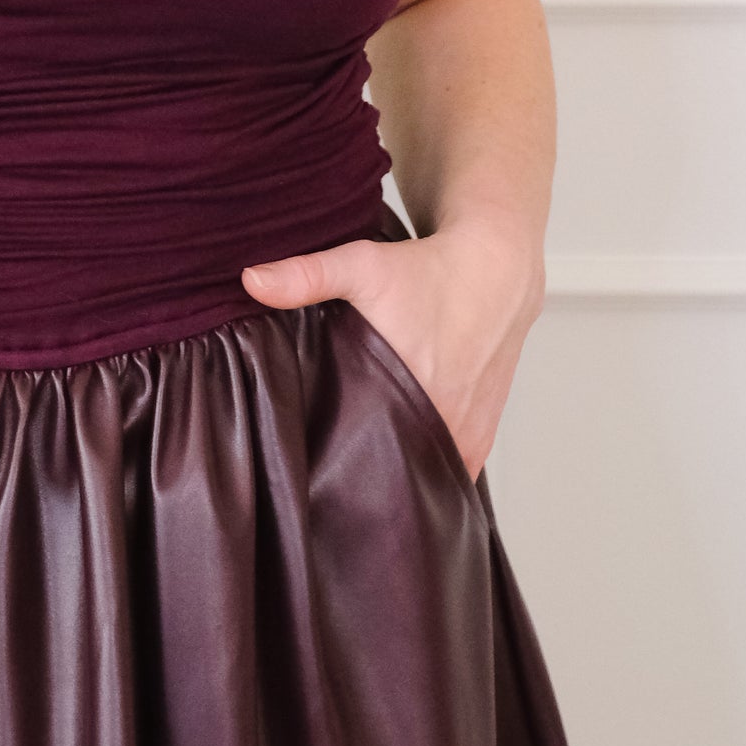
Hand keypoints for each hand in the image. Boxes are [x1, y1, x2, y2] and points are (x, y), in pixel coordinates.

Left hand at [240, 211, 544, 479]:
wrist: (496, 269)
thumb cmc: (429, 270)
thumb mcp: (363, 265)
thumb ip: (306, 276)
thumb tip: (249, 280)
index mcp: (412, 395)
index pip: (366, 458)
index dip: (335, 468)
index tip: (309, 472)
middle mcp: (444, 422)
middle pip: (393, 472)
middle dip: (361, 478)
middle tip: (325, 481)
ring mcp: (468, 433)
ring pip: (423, 475)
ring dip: (396, 474)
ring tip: (358, 478)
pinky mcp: (482, 434)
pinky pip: (449, 469)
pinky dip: (425, 468)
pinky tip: (397, 465)